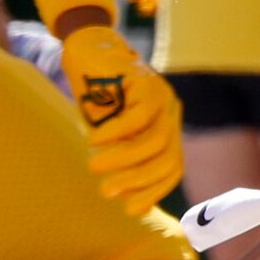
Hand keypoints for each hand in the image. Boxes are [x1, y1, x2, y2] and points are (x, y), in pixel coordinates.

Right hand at [58, 24, 185, 213]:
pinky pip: (137, 116)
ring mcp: (163, 97)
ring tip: (93, 166)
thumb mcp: (110, 133)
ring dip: (123, 160)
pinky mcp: (147, 82)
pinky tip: (93, 140)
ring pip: (153, 141)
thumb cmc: (96, 97)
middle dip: (137, 181)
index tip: (128, 210)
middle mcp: (170, 114)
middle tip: (106, 192)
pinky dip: (115, 133)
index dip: (153, 191)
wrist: (88, 50)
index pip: (172, 169)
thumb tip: (119, 194)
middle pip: (167, 159)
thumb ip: (119, 155)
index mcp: (167, 129)